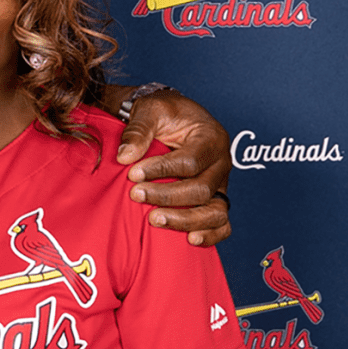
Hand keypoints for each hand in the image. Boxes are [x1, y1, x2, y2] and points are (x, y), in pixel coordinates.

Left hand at [114, 90, 232, 245]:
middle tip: (136, 195)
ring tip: (154, 220)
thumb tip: (125, 157)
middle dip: (166, 196)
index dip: (161, 170)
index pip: (189, 162)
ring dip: (185, 220)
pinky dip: (210, 234)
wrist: (172, 119)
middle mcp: (221, 163)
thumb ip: (138, 131)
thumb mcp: (150, 109)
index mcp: (211, 137)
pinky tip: (190, 239)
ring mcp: (221, 184)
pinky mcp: (215, 199)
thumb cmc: (163, 113)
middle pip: (201, 189)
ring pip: (215, 211)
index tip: (133, 173)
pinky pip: (222, 223)